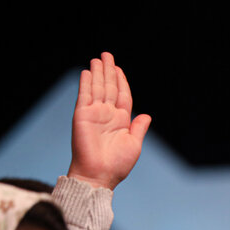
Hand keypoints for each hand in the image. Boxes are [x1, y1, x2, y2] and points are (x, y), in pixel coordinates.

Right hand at [67, 52, 151, 189]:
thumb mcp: (134, 144)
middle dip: (109, 71)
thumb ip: (139, 128)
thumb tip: (147, 115)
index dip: (121, 81)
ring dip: (97, 73)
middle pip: (109, 87)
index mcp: (121, 121)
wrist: (99, 175)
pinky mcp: (82, 115)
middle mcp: (107, 115)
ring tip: (98, 58)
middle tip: (107, 55)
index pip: (122, 95)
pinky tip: (87, 72)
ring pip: (97, 88)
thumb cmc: (117, 164)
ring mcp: (94, 114)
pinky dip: (86, 83)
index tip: (119, 69)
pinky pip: (85, 95)